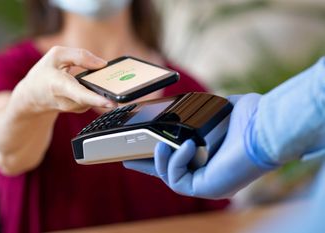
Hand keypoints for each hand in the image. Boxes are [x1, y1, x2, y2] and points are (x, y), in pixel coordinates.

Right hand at [10, 46, 115, 114]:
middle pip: (92, 100)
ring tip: (112, 84)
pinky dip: (99, 92)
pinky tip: (100, 86)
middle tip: (125, 95)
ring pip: (95, 99)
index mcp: (59, 85)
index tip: (110, 102)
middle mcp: (67, 101)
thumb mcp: (56, 55)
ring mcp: (74, 108)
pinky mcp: (80, 109)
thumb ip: (79, 56)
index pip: (79, 94)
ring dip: (104, 92)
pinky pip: (94, 99)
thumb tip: (102, 64)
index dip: (95, 99)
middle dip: (108, 97)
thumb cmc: (44, 74)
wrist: (32, 96)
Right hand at [124, 94, 274, 198]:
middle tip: (127, 159)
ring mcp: (207, 183)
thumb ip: (200, 111)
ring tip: (160, 144)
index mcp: (210, 156)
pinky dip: (176, 161)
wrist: (264, 126)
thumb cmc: (248, 117)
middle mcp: (208, 172)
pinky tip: (186, 145)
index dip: (159, 155)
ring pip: (170, 178)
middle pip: (169, 172)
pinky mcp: (206, 188)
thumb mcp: (216, 110)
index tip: (141, 148)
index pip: (178, 159)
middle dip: (147, 166)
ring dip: (160, 161)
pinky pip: (178, 180)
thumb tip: (186, 106)